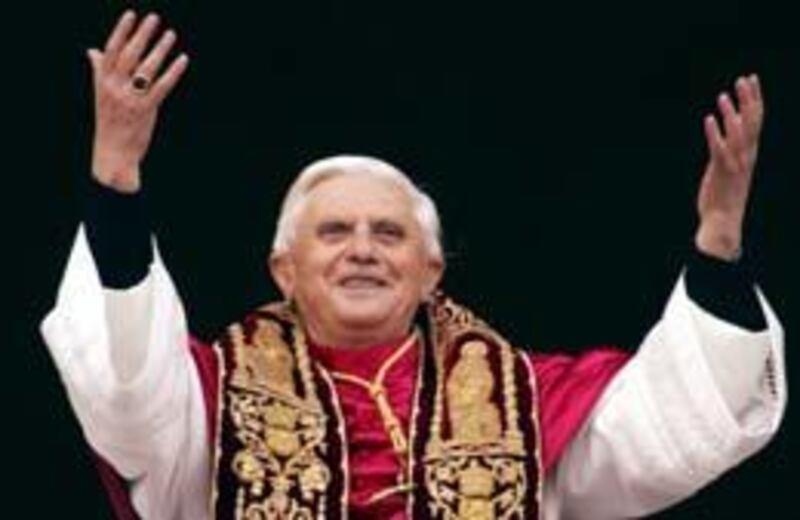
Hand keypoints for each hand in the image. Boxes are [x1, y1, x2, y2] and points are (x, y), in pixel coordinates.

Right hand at [88, 11, 188, 192]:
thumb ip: (99, 71)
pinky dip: (173, 72)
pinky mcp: (145, 110)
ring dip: (160, 49)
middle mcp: (114, 88)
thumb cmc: (109, 122)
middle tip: (155, 19)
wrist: (112, 154)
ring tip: (170, 35)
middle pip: (130, 55)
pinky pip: (162, 86)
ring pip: (147, 68)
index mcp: (102, 82)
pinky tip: (182, 59)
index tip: (131, 15)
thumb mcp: (101, 95)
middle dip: (143, 35)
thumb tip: (93, 50)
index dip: (121, 31)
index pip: (111, 50)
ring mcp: (130, 99)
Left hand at [695, 74, 763, 259]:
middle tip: (744, 79)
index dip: (755, 99)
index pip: (757, 121)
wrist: (724, 222)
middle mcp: (746, 156)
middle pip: (752, 122)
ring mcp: (735, 163)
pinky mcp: (721, 171)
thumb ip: (733, 151)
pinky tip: (709, 119)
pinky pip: (719, 148)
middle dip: (749, 99)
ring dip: (730, 113)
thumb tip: (730, 133)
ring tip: (723, 96)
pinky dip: (715, 132)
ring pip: (737, 133)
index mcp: (750, 154)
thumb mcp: (733, 170)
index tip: (751, 80)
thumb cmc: (725, 197)